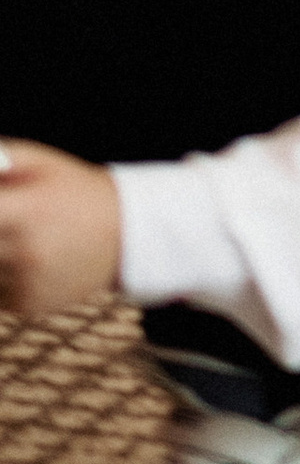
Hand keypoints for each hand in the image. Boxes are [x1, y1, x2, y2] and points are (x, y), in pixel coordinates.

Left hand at [0, 142, 121, 318]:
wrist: (124, 233)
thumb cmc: (74, 191)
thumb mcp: (41, 163)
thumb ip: (0, 159)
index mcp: (26, 211)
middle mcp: (24, 252)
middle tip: (5, 223)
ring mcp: (24, 283)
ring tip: (12, 237)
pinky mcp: (25, 304)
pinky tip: (23, 258)